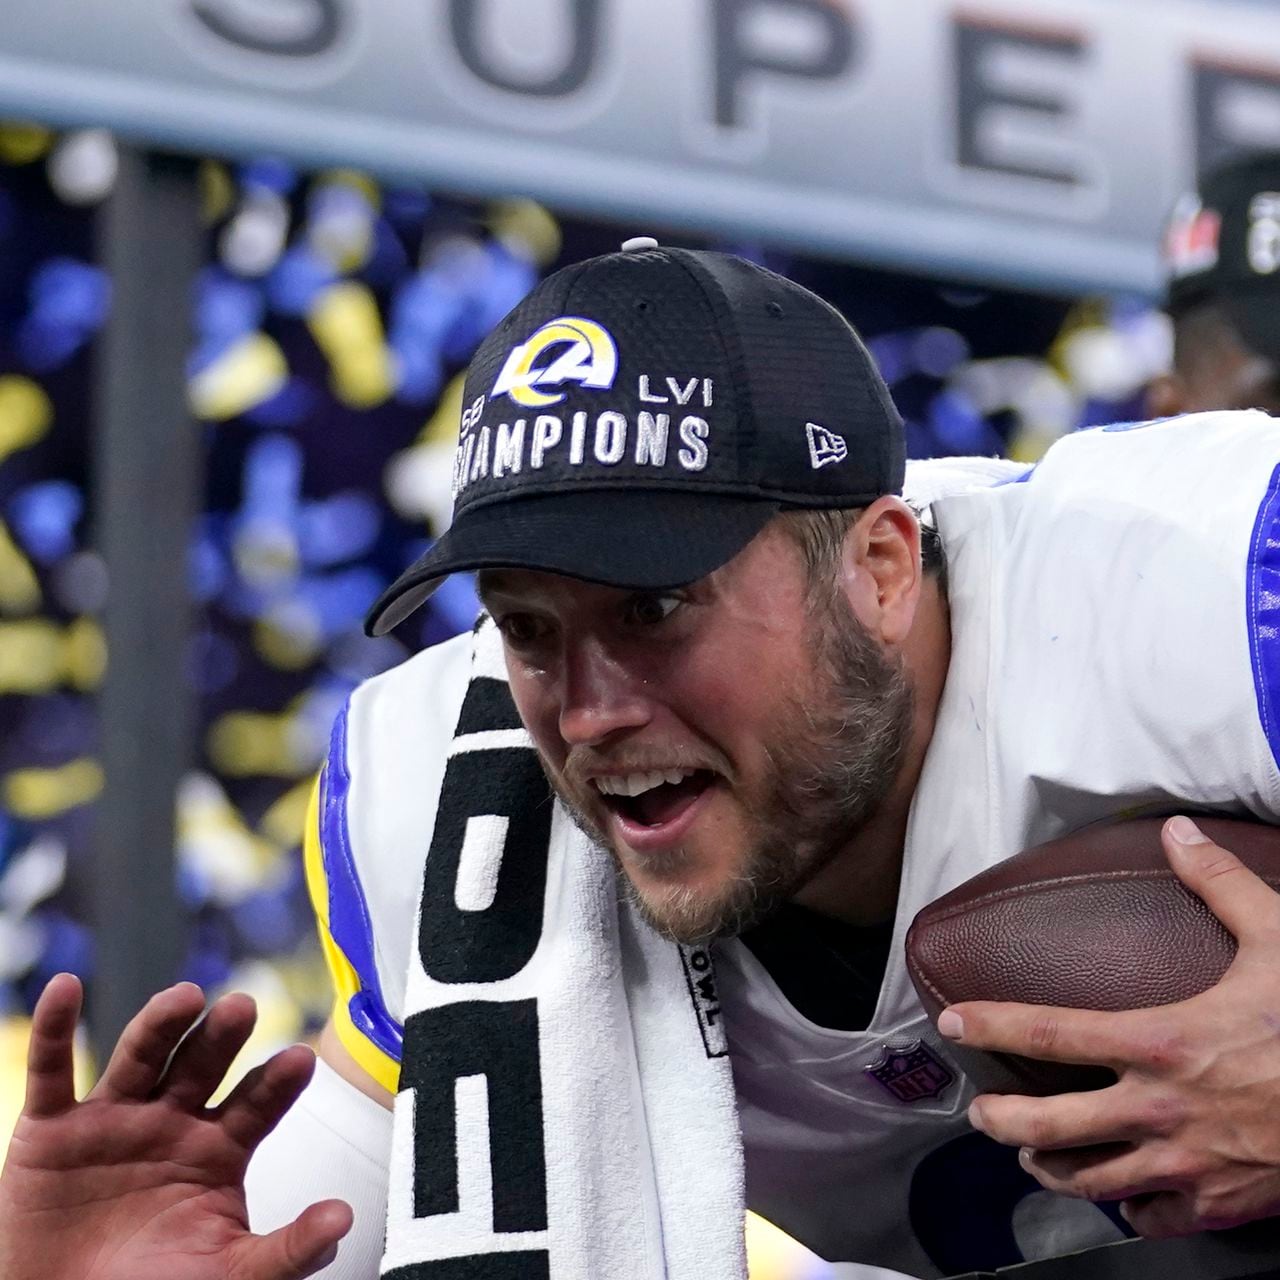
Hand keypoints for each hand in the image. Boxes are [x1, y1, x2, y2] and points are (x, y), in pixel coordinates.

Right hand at [0, 974, 351, 1278]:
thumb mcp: (229, 1274)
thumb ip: (287, 1249)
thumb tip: (344, 1219)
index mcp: (221, 1146)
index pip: (256, 1103)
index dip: (276, 1083)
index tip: (301, 1060)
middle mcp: (173, 1118)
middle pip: (202, 1065)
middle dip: (221, 1036)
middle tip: (243, 1008)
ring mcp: (115, 1118)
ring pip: (141, 1056)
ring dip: (161, 1023)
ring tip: (186, 998)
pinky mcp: (52, 1129)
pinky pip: (53, 1072)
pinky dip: (56, 1030)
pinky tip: (66, 989)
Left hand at [939, 816, 1279, 1236]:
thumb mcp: (1278, 938)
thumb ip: (1219, 885)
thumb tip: (1176, 832)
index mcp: (1160, 1041)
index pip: (1050, 1032)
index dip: (991, 1025)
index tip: (950, 1021)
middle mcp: (1158, 1110)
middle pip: (1049, 1125)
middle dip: (1002, 1120)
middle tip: (980, 1110)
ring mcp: (1187, 1166)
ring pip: (1090, 1180)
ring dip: (1050, 1165)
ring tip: (1029, 1151)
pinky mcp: (1220, 1205)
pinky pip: (1153, 1218)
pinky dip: (1127, 1207)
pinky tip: (1119, 1193)